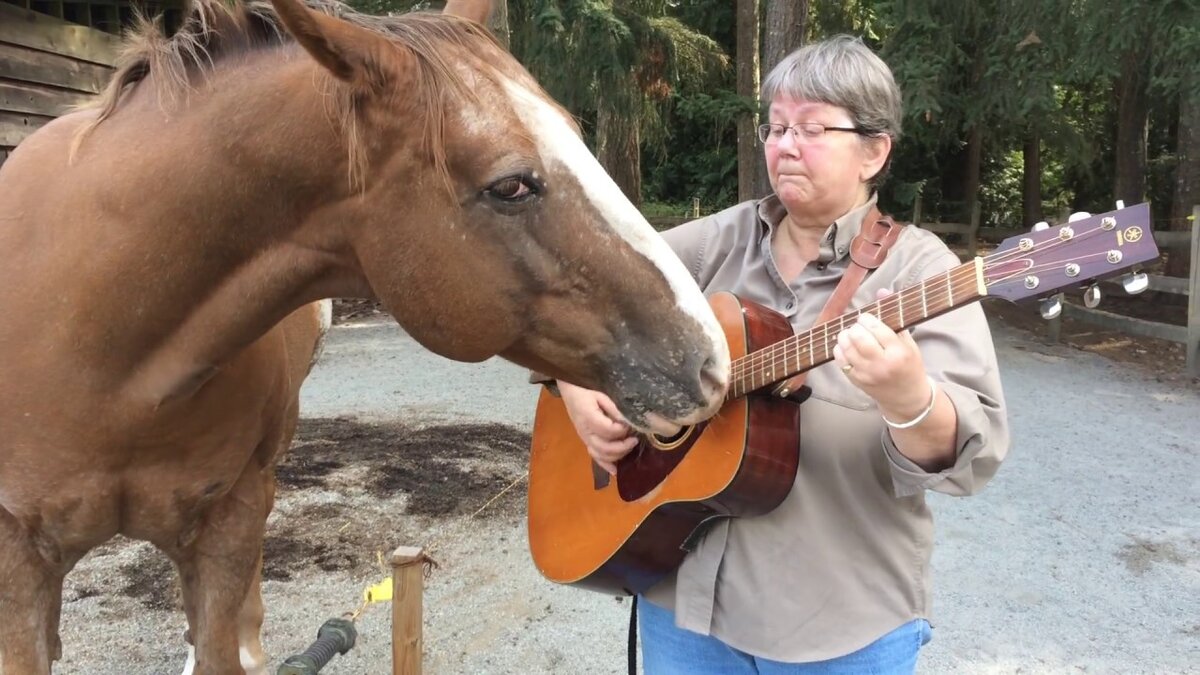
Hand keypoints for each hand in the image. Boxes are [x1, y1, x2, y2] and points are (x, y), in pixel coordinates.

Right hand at [557, 381, 637, 474]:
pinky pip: (595, 456)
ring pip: (600, 455)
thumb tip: (627, 422)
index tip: (630, 425)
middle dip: (622, 446)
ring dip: (617, 455)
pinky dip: (605, 465)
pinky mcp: (586, 441)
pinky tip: (615, 471)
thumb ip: (614, 409)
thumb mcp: (601, 394)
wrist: (570, 390)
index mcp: (588, 417)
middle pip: (604, 447)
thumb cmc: (586, 389)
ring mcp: (584, 438)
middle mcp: (585, 431)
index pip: (607, 430)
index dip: (621, 431)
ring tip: (629, 447)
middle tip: (635, 439)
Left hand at [832, 288, 930, 419]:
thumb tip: (881, 290)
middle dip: (855, 327)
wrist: (906, 396)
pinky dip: (839, 348)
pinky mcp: (856, 380)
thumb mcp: (908, 341)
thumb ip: (894, 316)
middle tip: (859, 326)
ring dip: (845, 336)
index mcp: (899, 352)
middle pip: (858, 337)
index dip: (866, 319)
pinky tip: (846, 346)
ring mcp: (867, 374)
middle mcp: (882, 364)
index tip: (866, 318)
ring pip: (846, 347)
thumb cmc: (909, 365)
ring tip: (851, 334)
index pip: (876, 328)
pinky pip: (840, 360)